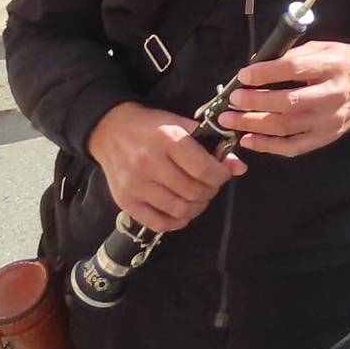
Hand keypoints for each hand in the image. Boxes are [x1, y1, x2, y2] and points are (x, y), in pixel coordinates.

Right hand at [88, 101, 242, 232]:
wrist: (111, 130)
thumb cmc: (151, 126)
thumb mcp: (182, 125)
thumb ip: (211, 145)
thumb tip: (239, 167)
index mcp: (167, 139)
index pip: (204, 168)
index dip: (221, 175)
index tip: (223, 173)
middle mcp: (150, 163)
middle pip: (193, 191)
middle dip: (210, 191)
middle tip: (210, 185)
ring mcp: (136, 185)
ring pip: (179, 209)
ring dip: (196, 207)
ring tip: (198, 197)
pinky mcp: (125, 201)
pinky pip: (158, 223)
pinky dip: (176, 222)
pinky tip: (181, 211)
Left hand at [221, 42, 349, 157]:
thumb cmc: (345, 61)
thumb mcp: (323, 47)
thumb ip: (293, 56)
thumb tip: (257, 67)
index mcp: (332, 67)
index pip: (294, 69)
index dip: (265, 73)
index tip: (243, 75)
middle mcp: (331, 96)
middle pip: (286, 103)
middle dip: (254, 102)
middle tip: (232, 100)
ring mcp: (329, 121)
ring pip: (286, 127)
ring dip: (253, 125)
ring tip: (230, 120)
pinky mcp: (326, 138)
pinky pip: (293, 147)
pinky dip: (268, 146)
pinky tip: (249, 140)